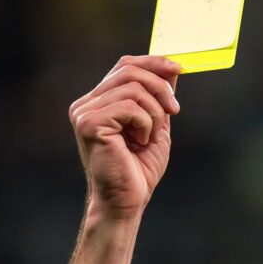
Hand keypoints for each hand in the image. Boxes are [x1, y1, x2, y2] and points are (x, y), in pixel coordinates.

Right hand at [69, 55, 181, 221]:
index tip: (178, 68)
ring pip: (133, 88)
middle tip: (175, 109)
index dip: (153, 62)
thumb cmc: (139, 169)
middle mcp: (86, 104)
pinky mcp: (89, 124)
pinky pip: (129, 106)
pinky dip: (146, 122)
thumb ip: (158, 96)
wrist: (127, 201)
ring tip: (152, 135)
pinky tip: (142, 141)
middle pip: (129, 70)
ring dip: (154, 111)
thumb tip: (171, 66)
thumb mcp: (156, 124)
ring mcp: (84, 113)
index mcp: (98, 102)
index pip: (124, 65)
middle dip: (160, 87)